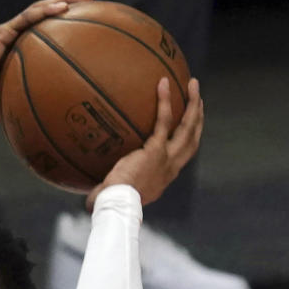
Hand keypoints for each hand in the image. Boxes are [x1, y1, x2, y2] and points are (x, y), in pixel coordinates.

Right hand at [0, 0, 92, 122]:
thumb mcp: (5, 104)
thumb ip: (21, 105)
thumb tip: (39, 121)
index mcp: (14, 51)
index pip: (41, 33)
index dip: (61, 27)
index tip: (82, 26)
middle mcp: (13, 37)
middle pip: (45, 16)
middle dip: (70, 6)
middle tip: (92, 3)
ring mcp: (9, 32)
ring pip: (40, 10)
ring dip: (64, 1)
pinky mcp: (3, 32)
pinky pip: (28, 17)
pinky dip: (46, 10)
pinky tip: (64, 7)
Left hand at [86, 77, 203, 210]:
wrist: (117, 205)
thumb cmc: (111, 204)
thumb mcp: (117, 194)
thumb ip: (111, 187)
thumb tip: (89, 193)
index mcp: (164, 177)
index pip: (182, 157)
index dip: (188, 140)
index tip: (189, 127)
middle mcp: (171, 168)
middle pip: (192, 139)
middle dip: (198, 119)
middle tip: (199, 100)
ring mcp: (167, 158)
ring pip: (188, 128)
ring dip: (194, 105)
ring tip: (193, 84)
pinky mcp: (156, 150)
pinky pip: (164, 121)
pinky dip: (165, 101)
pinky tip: (163, 83)